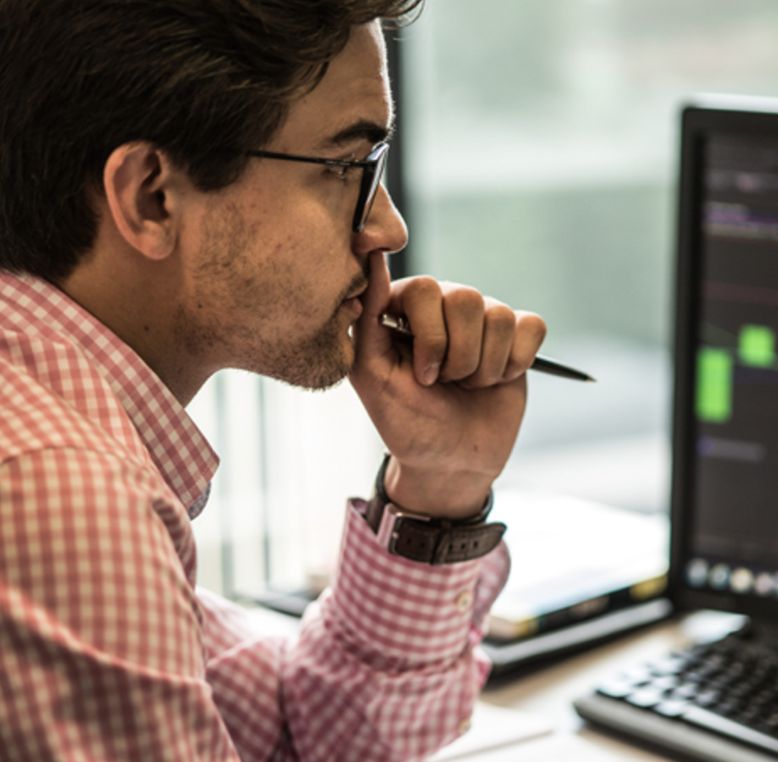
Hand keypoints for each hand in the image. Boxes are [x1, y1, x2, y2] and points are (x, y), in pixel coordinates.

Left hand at [349, 252, 546, 519]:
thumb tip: (372, 254)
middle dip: (459, 358)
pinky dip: (516, 362)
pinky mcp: (517, 335)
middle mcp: (442, 303)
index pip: (424, 289)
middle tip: (446, 383)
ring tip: (467, 385)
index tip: (422, 376)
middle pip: (466, 298)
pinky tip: (498, 378)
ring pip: (500, 316)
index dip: (430, 339)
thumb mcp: (373, 377)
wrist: (450, 461)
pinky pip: (532, 326)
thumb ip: (367, 317)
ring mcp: (482, 317)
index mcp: (403, 307)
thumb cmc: (406, 421)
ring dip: (485, 368)